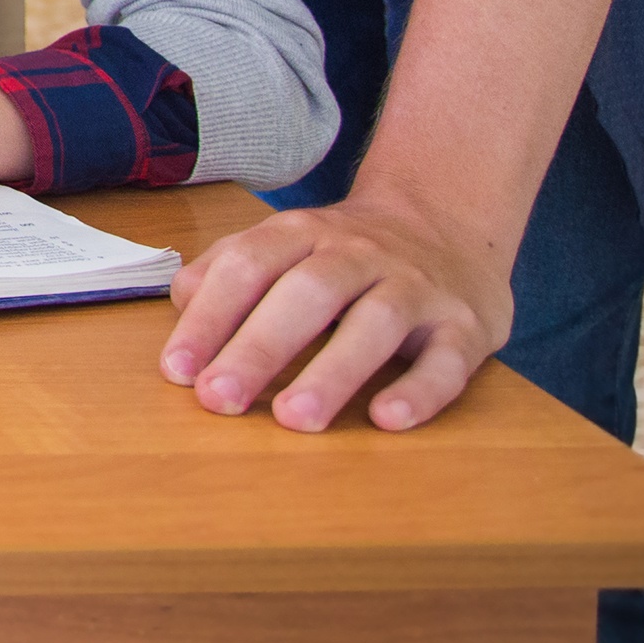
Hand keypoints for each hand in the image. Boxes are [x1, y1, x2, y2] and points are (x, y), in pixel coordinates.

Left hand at [161, 190, 511, 431]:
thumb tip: (182, 303)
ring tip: (294, 419)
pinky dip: (420, 390)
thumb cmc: (346, 253)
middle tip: (219, 399)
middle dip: (258, 348)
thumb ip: (230, 269)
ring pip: (375, 323)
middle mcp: (358, 253)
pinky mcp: (465, 325)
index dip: (210, 317)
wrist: (449, 222)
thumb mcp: (286, 244)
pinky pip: (448, 358)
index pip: (249, 266)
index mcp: (303, 233)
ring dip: (332, 372)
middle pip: (306, 294)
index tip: (178, 370)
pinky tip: (388, 419)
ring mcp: (415, 287)